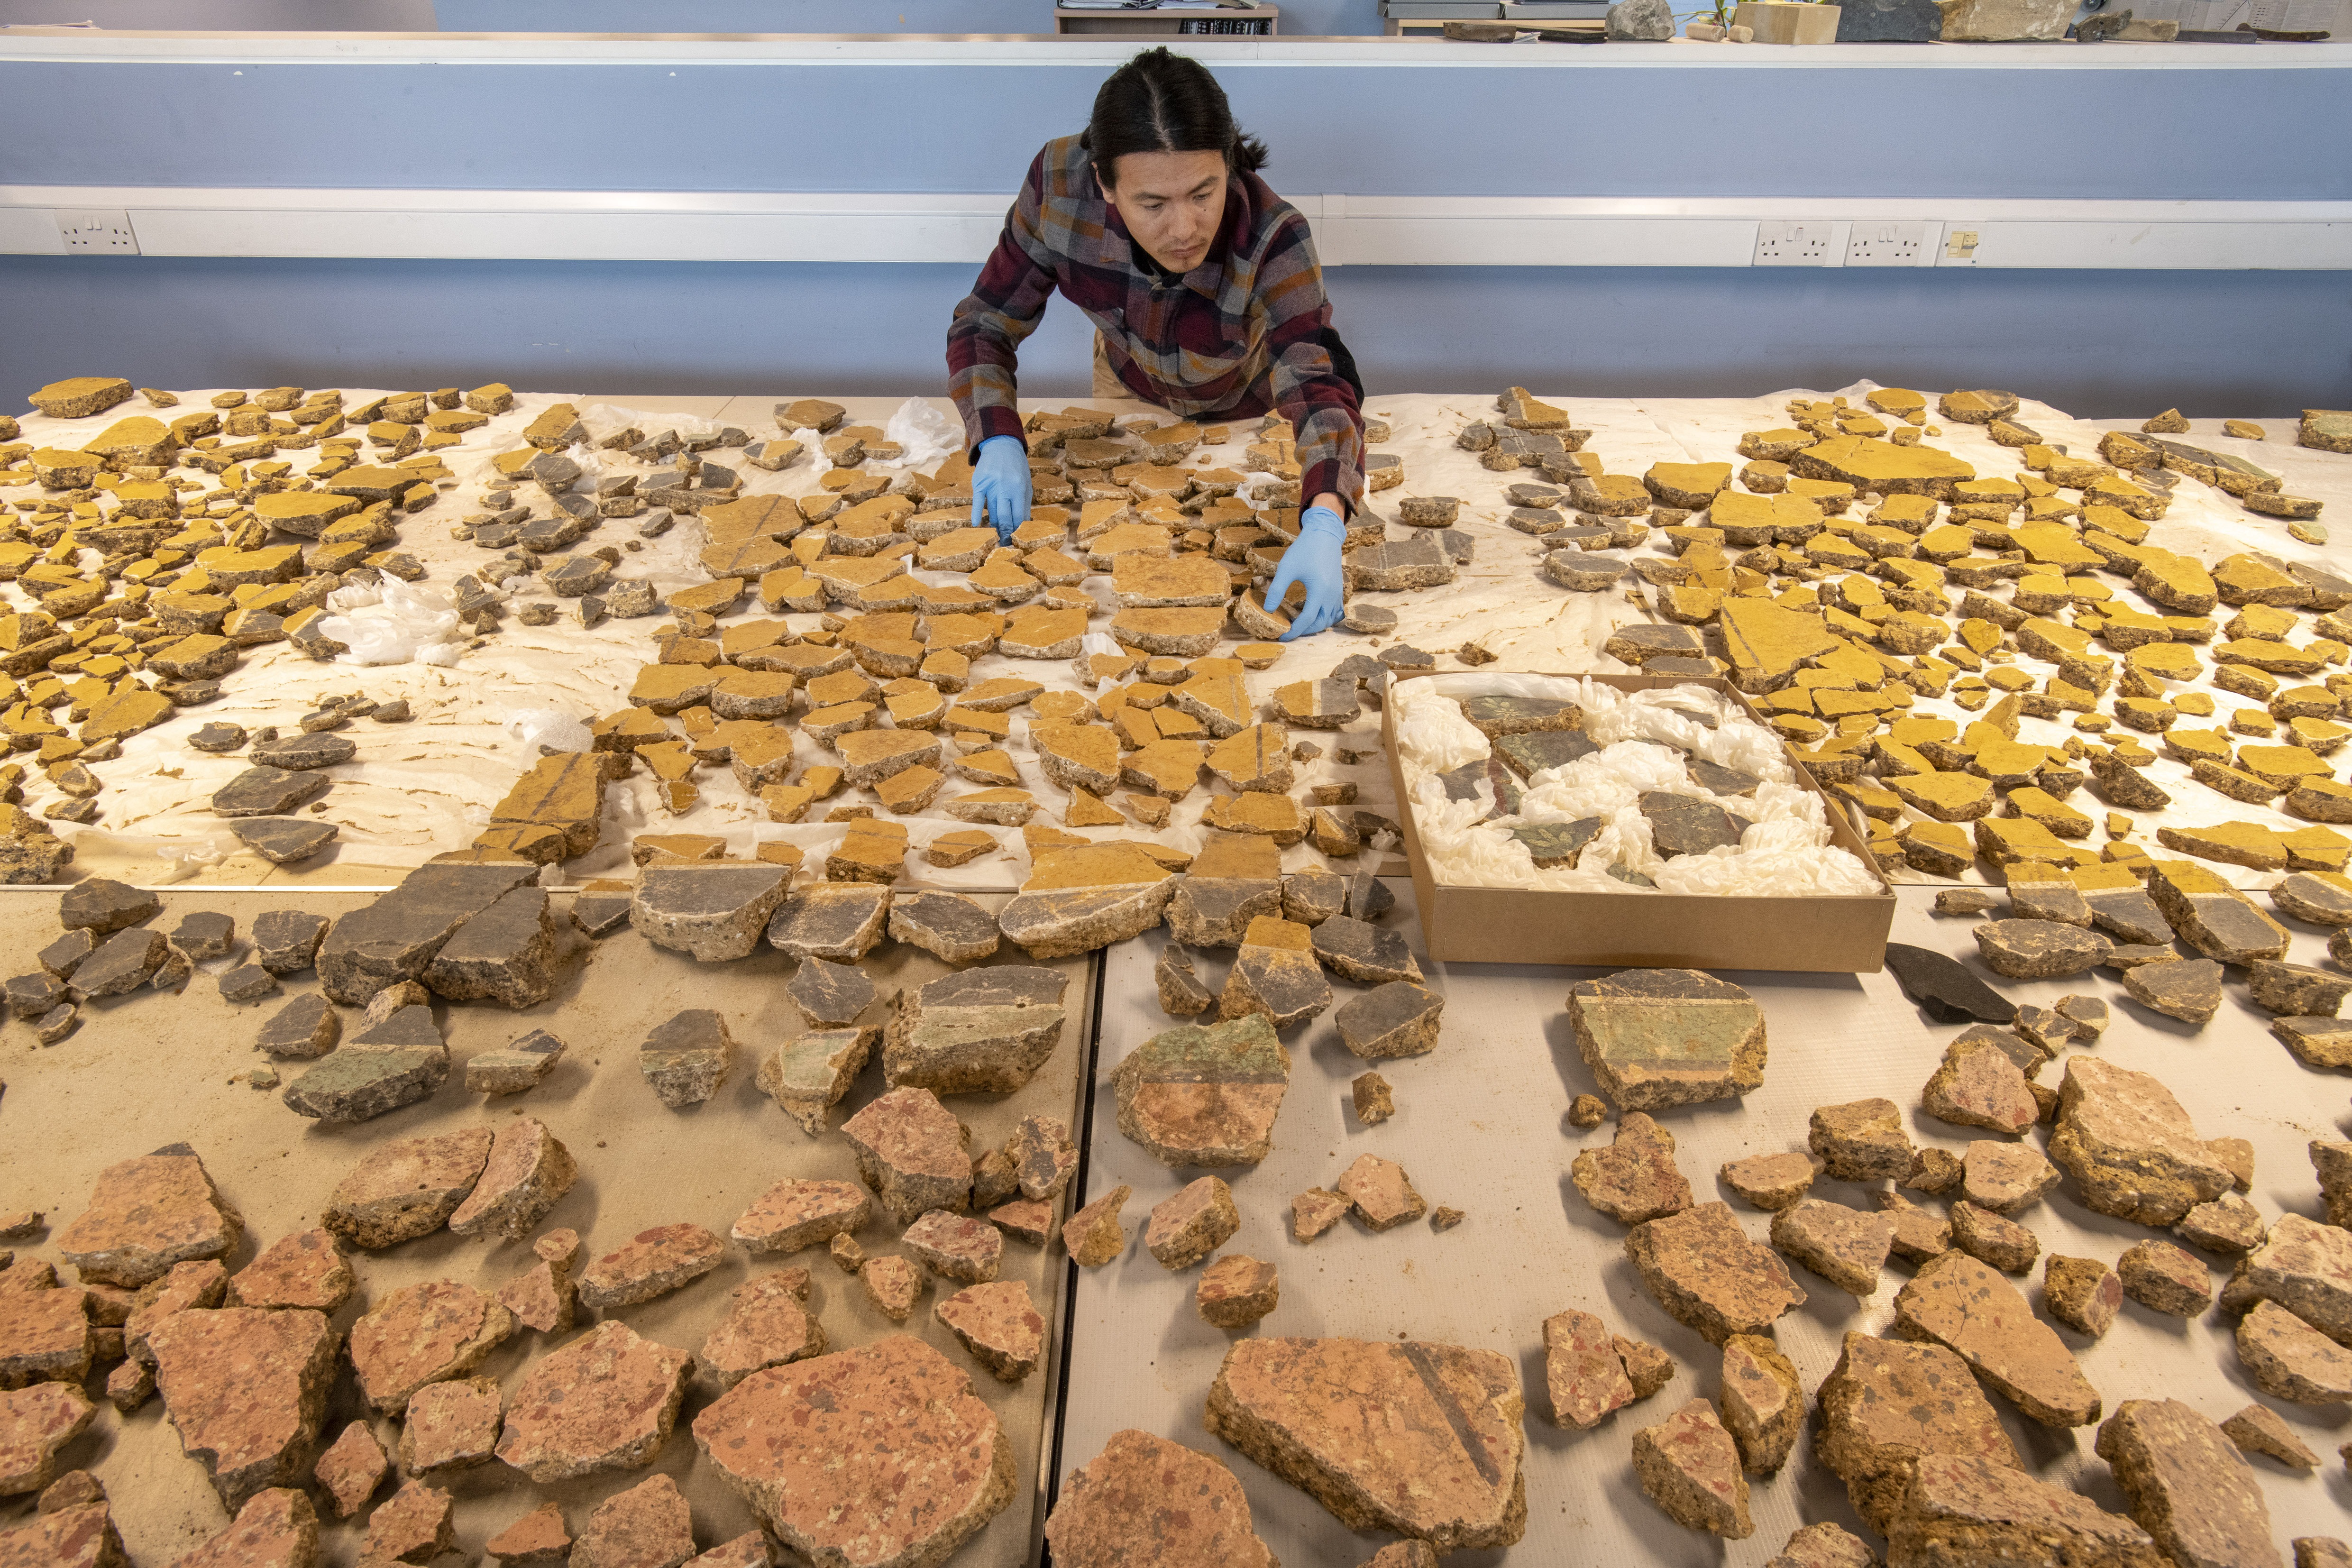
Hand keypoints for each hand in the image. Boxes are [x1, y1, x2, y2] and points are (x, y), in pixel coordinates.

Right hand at [972, 435, 1031, 542]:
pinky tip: (976, 525)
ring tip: (995, 537)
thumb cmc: (1016, 467)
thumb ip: (1024, 503)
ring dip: (994, 527)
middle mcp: (1007, 488)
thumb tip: (1023, 525)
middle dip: (1006, 534)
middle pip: (1006, 518)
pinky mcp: (979, 483)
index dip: (1019, 532)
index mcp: (1021, 489)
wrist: (1002, 445)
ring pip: (993, 512)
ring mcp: (992, 485)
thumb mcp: (1026, 483)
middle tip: (1005, 545)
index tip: (1017, 542)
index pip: (1020, 517)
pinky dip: (977, 514)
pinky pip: (978, 502)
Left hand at [1267, 504, 1346, 639]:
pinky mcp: (1338, 590)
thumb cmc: (1304, 549)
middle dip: (1303, 631)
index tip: (1281, 636)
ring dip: (1314, 626)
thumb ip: (1277, 590)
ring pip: (1328, 620)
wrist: (1324, 535)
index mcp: (1319, 591)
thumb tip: (1267, 610)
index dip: (1293, 631)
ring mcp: (1337, 594)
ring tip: (1297, 624)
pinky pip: (1333, 612)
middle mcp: (1331, 596)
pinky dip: (1322, 617)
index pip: (1306, 620)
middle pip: (1319, 624)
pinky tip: (1309, 614)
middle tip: (1287, 631)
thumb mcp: (1286, 568)